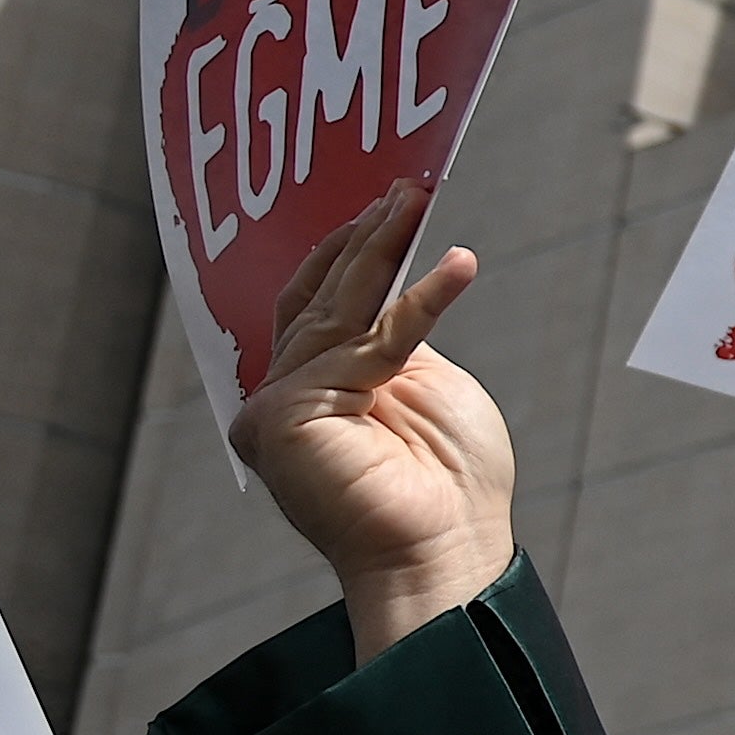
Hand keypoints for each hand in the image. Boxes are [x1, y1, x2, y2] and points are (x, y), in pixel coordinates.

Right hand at [228, 182, 511, 659]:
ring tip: (415, 199)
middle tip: (402, 185)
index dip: (347, 250)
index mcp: (309, 390)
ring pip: (335, 313)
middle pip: (318, 301)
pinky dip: (420, 303)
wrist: (445, 549)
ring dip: (379, 251)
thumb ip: (393, 339)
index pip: (318, 306)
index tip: (387, 199)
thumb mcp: (423, 386)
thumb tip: (390, 286)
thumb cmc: (448, 481)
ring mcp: (276, 408)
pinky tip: (458, 267)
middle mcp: (280, 398)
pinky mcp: (289, 417)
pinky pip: (367, 345)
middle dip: (360, 238)